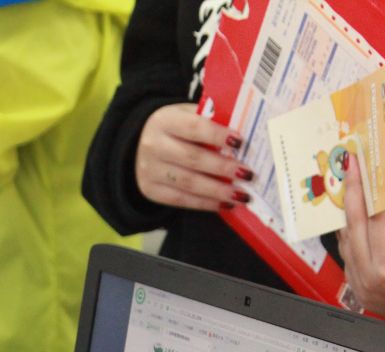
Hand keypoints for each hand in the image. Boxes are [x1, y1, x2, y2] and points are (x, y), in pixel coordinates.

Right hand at [135, 103, 251, 212]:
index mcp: (165, 121)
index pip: (194, 128)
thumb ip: (209, 121)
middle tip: (247, 174)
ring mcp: (149, 170)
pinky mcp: (150, 190)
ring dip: (218, 191)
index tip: (240, 143)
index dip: (218, 135)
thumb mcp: (185, 115)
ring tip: (241, 195)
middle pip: (193, 158)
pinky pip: (180, 200)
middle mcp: (153, 145)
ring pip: (188, 183)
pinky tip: (224, 204)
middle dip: (223, 167)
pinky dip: (205, 204)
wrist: (137, 145)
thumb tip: (243, 134)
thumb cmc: (174, 129)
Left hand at [336, 154, 384, 326]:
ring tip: (350, 189)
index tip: (360, 168)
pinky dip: (351, 236)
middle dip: (350, 196)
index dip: (366, 189)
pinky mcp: (362, 293)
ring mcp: (362, 289)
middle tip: (350, 170)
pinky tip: (354, 218)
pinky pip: (349, 259)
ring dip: (347, 216)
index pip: (372, 219)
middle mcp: (370, 281)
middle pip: (352, 229)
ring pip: (346, 245)